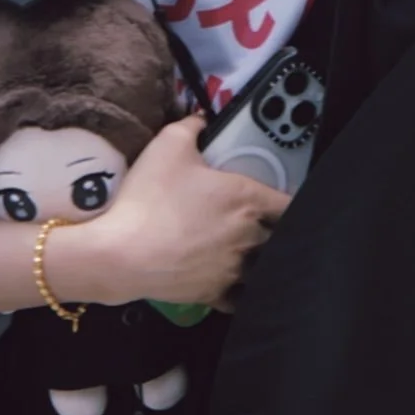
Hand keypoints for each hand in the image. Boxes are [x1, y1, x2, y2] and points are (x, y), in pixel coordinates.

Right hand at [82, 116, 289, 309]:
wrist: (121, 253)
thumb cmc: (150, 196)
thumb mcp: (168, 145)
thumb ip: (192, 126)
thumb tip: (202, 118)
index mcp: (247, 199)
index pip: (291, 204)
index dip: (292, 203)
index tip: (284, 202)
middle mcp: (249, 236)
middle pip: (278, 235)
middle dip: (272, 230)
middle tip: (260, 224)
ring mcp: (234, 269)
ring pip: (262, 267)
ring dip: (258, 259)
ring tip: (247, 253)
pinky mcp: (215, 294)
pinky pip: (240, 296)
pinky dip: (241, 290)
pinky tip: (234, 283)